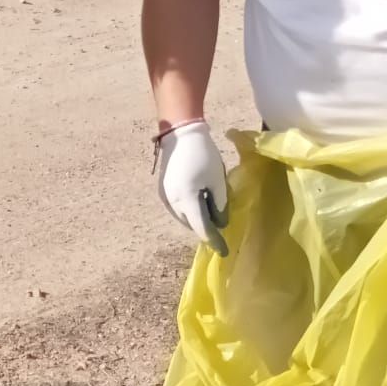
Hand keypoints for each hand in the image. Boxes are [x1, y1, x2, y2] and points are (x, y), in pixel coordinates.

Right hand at [156, 120, 229, 254]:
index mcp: (187, 201)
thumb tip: (221, 223)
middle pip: (191, 224)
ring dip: (196, 219)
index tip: (224, 251)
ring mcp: (165, 198)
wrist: (179, 134)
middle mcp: (173, 204)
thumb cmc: (203, 155)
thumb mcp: (217, 180)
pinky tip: (197, 202)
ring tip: (209, 213)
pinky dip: (188, 211)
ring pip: (183, 218)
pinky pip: (177, 209)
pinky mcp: (162, 192)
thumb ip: (220, 205)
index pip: (203, 229)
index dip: (215, 241)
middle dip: (206, 228)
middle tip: (220, 227)